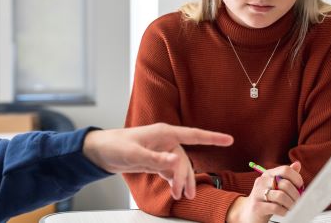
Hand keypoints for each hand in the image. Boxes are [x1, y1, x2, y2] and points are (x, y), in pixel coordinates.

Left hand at [83, 123, 232, 199]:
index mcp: (164, 132)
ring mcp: (161, 149)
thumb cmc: (115, 146)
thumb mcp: (135, 154)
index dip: (213, 138)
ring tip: (182, 197)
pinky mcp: (156, 158)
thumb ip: (156, 159)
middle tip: (183, 194)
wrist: (100, 151)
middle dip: (186, 176)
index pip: (194, 134)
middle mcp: (166, 139)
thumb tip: (177, 161)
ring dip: (182, 181)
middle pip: (185, 159)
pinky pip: (171, 169)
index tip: (229, 139)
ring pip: (180, 166)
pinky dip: (174, 180)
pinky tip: (175, 191)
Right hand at [226, 162, 302, 222]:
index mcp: (268, 174)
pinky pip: (276, 207)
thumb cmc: (266, 199)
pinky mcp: (257, 206)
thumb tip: (297, 164)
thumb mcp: (276, 186)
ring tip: (292, 208)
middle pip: (285, 184)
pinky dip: (284, 211)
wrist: (248, 213)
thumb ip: (287, 176)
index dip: (296, 178)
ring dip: (291, 204)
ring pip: (281, 196)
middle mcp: (262, 181)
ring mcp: (258, 193)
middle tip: (299, 202)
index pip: (285, 170)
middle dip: (296, 195)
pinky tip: (285, 212)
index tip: (300, 187)